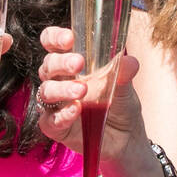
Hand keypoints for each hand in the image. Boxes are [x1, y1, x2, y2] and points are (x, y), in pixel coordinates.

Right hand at [37, 26, 142, 162]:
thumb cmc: (120, 105)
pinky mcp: (56, 128)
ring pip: (46, 91)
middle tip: (79, 62)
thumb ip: (124, 73)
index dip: (54, 38)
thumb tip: (130, 61)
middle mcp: (59, 81)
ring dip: (62, 88)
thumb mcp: (125, 87)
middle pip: (48, 65)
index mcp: (70, 64)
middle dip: (61, 62)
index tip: (69, 38)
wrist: (127, 139)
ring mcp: (56, 105)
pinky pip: (50, 120)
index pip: (52, 44)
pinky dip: (62, 114)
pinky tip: (76, 110)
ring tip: (82, 90)